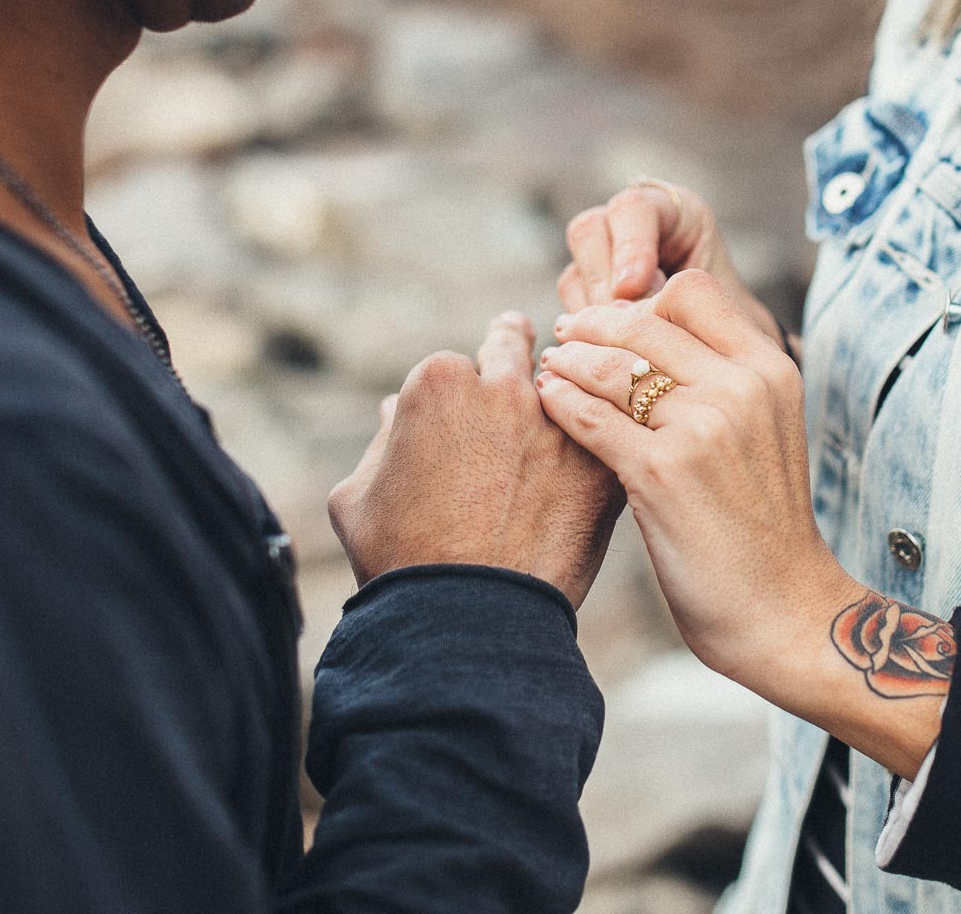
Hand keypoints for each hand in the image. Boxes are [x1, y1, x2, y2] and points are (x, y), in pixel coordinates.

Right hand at [329, 312, 625, 608]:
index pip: (454, 363)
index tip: (467, 393)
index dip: (457, 388)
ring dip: (561, 398)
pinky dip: (595, 447)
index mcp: (439, 382)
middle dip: (513, 348)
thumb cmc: (399, 561)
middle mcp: (503, 390)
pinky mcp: (599, 467)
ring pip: (566, 391)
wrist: (465, 621)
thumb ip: (381, 442)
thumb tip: (394, 411)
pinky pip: (602, 439)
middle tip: (517, 339)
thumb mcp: (358, 495)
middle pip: (514, 351)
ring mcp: (558, 425)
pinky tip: (593, 459)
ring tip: (562, 403)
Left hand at [533, 275, 946, 777]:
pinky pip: (590, 417)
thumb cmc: (761, 525)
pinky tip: (547, 405)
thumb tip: (652, 336)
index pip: (693, 292)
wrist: (781, 610)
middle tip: (564, 335)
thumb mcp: (764, 431)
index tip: (614, 319)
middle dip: (593, 324)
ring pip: (609, 364)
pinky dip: (560, 404)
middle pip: (644, 320)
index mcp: (770, 370)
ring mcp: (703, 427)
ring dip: (568, 361)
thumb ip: (722, 381)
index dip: (644, 299)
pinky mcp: (661, 472)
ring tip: (548, 369)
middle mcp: (741, 388)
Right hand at [559, 181, 780, 341]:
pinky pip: (568, 312)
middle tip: (624, 321)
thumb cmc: (738, 330)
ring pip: (573, 275)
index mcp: (675, 214)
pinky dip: (585, 337)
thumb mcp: (732, 309)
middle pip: (590, 231)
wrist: (729, 363)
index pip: (635, 208)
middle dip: (604, 283)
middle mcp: (631, 230)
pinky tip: (612, 355)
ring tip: (626, 345)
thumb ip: (693, 301)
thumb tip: (627, 301)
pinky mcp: (586, 302)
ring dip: (593, 315)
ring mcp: (602, 265)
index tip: (632, 288)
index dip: (629, 246)